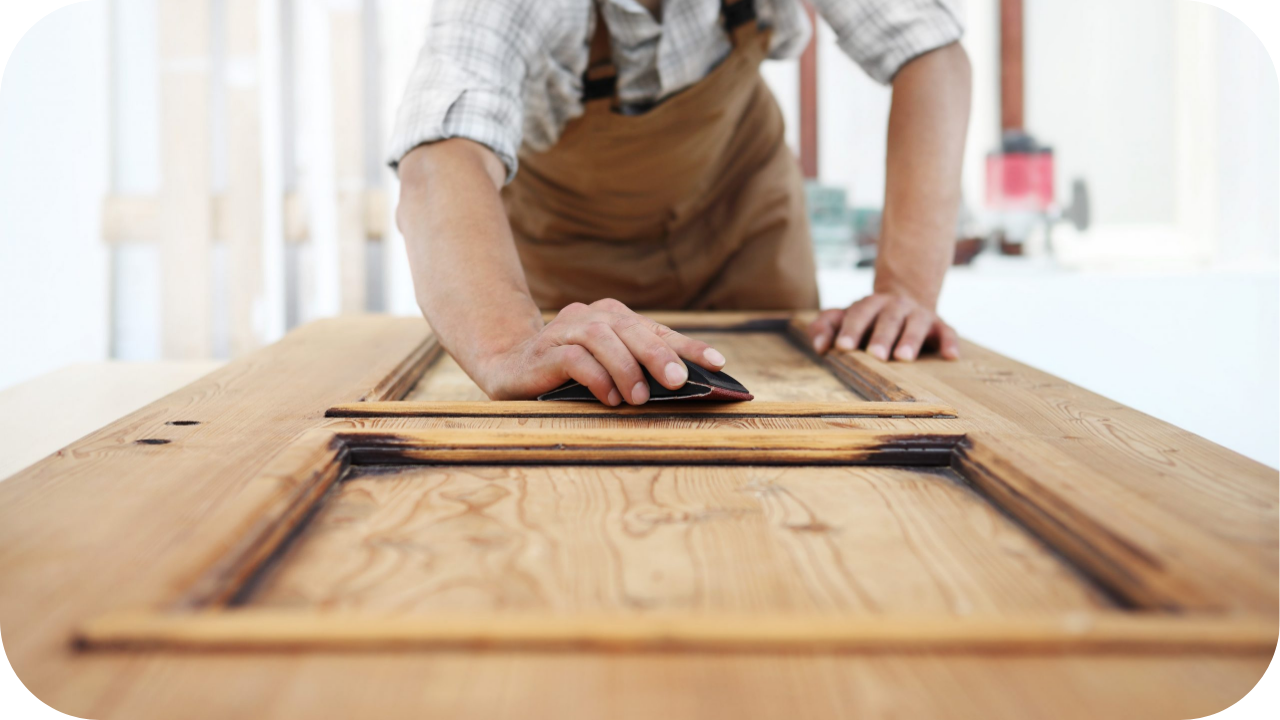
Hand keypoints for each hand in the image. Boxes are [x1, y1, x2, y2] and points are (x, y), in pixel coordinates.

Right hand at [475, 298, 727, 403]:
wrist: (508, 369)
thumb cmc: (569, 374)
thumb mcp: (609, 370)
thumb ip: (639, 371)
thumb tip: (685, 387)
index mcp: (613, 317)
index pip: (657, 329)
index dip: (688, 345)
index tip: (719, 363)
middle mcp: (591, 316)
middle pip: (630, 328)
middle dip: (658, 354)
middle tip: (678, 381)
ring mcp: (565, 330)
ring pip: (601, 338)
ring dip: (625, 368)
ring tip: (639, 398)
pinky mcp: (544, 351)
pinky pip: (573, 358)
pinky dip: (595, 377)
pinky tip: (608, 399)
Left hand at [807, 293, 959, 361]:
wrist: (905, 300)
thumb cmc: (867, 318)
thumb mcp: (844, 318)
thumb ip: (825, 327)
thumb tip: (819, 347)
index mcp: (870, 304)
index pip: (859, 314)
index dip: (851, 329)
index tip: (843, 346)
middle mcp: (895, 306)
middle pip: (888, 319)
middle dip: (882, 337)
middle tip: (875, 355)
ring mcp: (918, 315)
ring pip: (916, 324)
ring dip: (910, 340)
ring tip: (904, 358)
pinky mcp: (940, 325)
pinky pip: (947, 332)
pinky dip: (949, 343)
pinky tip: (950, 356)